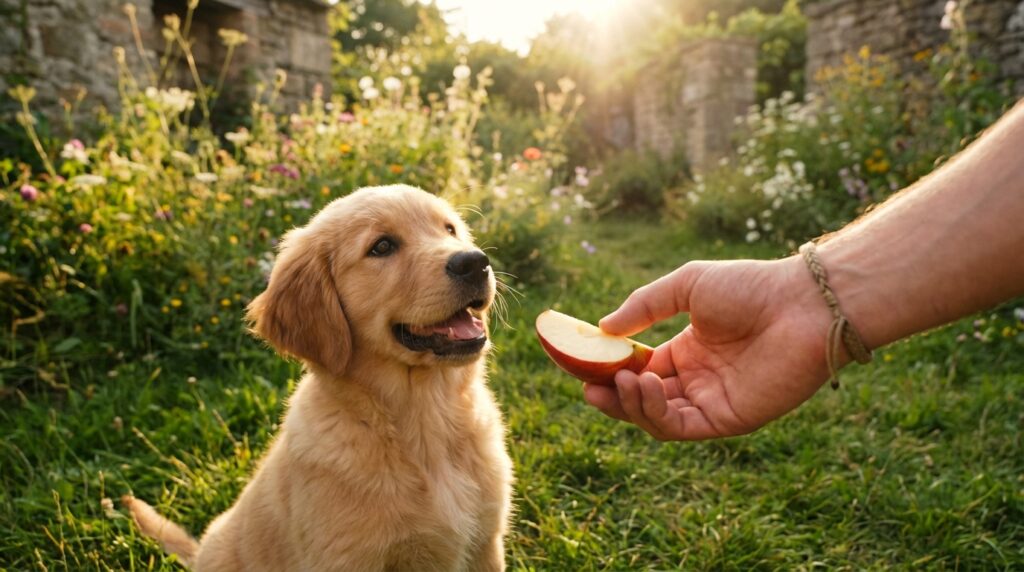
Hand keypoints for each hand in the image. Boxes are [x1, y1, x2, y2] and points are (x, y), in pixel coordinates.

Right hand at [584, 256, 839, 439]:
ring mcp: (711, 401)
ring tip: (616, 381)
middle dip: (611, 395)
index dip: (608, 370)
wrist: (801, 304)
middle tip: (586, 387)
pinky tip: (640, 386)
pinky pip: (680, 426)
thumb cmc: (750, 287)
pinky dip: (654, 412)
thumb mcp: (687, 286)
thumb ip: (644, 307)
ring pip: (656, 417)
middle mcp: (697, 380)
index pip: (638, 370)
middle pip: (642, 399)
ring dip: (629, 404)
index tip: (579, 364)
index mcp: (687, 351)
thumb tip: (601, 328)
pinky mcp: (727, 419)